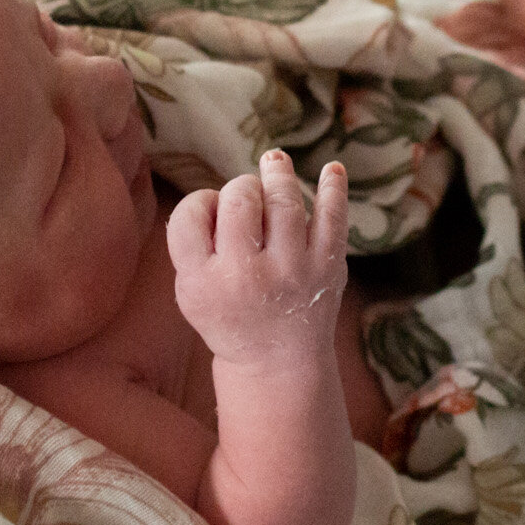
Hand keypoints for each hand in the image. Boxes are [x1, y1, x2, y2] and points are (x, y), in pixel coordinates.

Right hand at [167, 153, 347, 365]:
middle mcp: (246, 275)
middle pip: (239, 198)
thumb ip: (192, 245)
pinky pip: (333, 217)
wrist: (276, 362)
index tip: (212, 208)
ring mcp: (291, 269)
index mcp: (203, 282)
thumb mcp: (190, 292)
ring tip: (274, 162)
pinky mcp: (326, 267)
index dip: (201, 200)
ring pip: (284, 200)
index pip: (191, 214)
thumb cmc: (229, 315)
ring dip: (278, 173)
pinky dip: (333, 188)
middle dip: (241, 188)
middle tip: (245, 196)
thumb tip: (220, 191)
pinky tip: (333, 169)